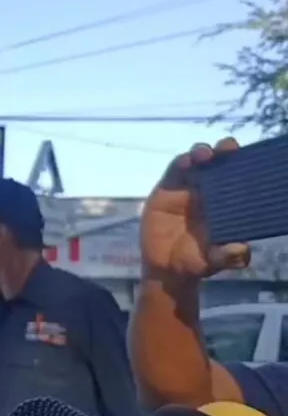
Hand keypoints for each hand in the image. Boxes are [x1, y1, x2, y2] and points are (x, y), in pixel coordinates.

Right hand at [140, 138, 250, 280]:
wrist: (165, 267)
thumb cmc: (196, 262)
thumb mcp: (214, 262)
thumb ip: (228, 257)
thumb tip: (241, 249)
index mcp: (226, 204)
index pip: (237, 177)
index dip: (243, 164)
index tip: (249, 157)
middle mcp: (209, 191)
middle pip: (218, 162)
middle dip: (224, 150)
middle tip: (229, 147)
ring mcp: (187, 187)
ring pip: (196, 161)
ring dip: (201, 152)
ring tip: (204, 155)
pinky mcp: (167, 188)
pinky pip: (174, 170)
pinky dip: (180, 163)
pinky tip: (185, 162)